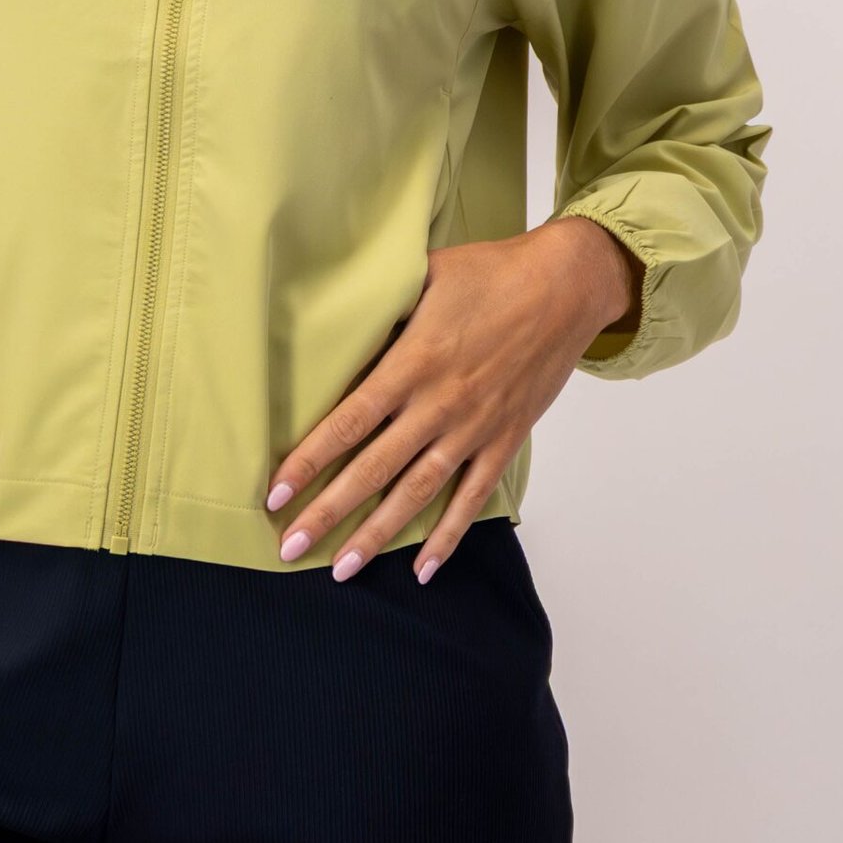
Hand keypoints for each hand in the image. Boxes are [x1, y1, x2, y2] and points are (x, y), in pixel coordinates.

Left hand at [263, 219, 639, 584]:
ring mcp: (474, 428)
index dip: (310, 459)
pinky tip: (422, 568)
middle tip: (288, 547)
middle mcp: (441, 404)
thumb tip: (337, 324)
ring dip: (377, 535)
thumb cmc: (491, 273)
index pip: (350, 421)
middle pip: (374, 469)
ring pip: (417, 493)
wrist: (566, 286)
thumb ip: (382, 308)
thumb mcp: (424, 276)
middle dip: (328, 511)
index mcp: (414, 362)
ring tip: (341, 570)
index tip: (276, 491)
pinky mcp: (504, 440)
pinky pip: (473, 498)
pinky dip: (448, 536)